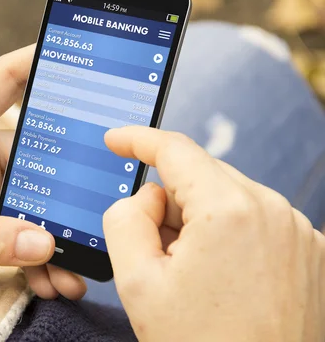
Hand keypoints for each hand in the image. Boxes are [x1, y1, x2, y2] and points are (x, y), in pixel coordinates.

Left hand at [0, 46, 85, 298]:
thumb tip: (42, 242)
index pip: (2, 81)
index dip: (38, 61)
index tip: (80, 55)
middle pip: (37, 155)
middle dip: (67, 187)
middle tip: (97, 214)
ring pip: (35, 203)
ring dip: (55, 235)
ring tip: (75, 270)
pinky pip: (21, 235)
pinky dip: (38, 258)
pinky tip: (52, 279)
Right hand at [103, 127, 324, 341]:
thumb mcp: (138, 282)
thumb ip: (125, 218)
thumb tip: (148, 196)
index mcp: (229, 210)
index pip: (175, 149)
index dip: (138, 140)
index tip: (116, 140)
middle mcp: (273, 210)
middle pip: (201, 177)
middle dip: (169, 201)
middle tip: (153, 250)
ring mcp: (298, 231)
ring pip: (228, 198)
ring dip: (199, 221)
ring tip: (191, 276)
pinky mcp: (310, 251)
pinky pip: (255, 220)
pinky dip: (228, 235)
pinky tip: (220, 278)